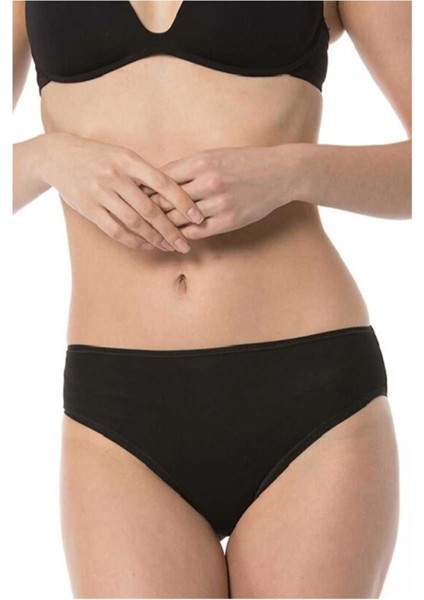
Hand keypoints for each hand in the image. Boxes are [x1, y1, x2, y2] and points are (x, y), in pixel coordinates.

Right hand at [39, 132, 204, 252]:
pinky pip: (115, 229)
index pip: (164, 183)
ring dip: (154, 238)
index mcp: (129, 160)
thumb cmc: (100, 157)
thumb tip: (178, 193)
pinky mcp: (88, 208)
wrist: (58, 156)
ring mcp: (100, 192)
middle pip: (150, 208)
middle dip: (171, 229)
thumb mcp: (123, 156)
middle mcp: (116, 176)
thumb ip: (147, 173)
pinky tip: (147, 246)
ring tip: (169, 247)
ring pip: (134, 222)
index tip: (198, 217)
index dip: (183, 202)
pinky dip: (133, 241)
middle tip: (186, 244)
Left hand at [141, 145, 300, 239]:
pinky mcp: (230, 220)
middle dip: (148, 210)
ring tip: (148, 232)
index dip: (145, 189)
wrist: (280, 173)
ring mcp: (219, 203)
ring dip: (163, 227)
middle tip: (133, 219)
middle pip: (166, 200)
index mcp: (201, 162)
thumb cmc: (245, 162)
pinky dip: (183, 235)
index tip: (133, 197)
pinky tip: (174, 237)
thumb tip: (158, 179)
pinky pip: (197, 232)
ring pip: (179, 219)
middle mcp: (208, 182)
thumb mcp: (215, 156)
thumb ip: (188, 168)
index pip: (161, 178)